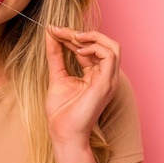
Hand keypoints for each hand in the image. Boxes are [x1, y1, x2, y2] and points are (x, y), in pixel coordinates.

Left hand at [44, 26, 120, 146]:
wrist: (63, 133)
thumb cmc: (61, 112)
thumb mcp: (56, 76)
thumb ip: (55, 55)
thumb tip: (51, 33)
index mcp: (95, 75)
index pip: (89, 48)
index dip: (72, 36)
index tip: (53, 30)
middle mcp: (104, 76)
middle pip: (102, 44)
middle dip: (80, 33)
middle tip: (59, 30)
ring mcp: (108, 80)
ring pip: (112, 47)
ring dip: (91, 36)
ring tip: (72, 36)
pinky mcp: (106, 84)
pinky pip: (110, 56)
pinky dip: (95, 47)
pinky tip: (78, 49)